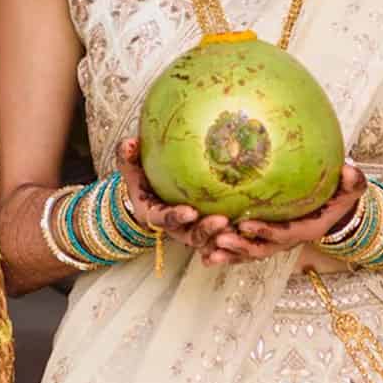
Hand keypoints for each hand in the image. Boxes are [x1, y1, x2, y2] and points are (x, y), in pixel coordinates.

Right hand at [117, 138, 230, 258]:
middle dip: (207, 231)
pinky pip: (224, 236)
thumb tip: (129, 142)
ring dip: (225, 236)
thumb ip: (127, 157)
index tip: (189, 212)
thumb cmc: (142, 179)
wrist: (152, 193)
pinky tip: (255, 224)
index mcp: (156, 216)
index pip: (166, 219)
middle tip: (222, 221)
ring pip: (211, 239)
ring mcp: (193, 230)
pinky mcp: (208, 229)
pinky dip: (237, 235)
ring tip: (242, 225)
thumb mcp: (131, 168)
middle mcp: (176, 228)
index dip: (177, 217)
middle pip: (192, 236)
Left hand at [202, 164, 368, 267]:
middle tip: (219, 239)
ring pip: (248, 254)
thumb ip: (352, 182)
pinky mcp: (262, 241)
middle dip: (240, 247)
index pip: (283, 233)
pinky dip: (225, 254)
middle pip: (261, 250)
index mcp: (304, 230)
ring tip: (206, 252)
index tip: (246, 223)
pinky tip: (204, 254)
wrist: (332, 210)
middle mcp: (287, 242)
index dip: (266, 231)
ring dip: (228, 255)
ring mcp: (273, 243)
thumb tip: (349, 170)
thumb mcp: (351, 189)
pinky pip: (242, 251)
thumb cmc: (339, 196)